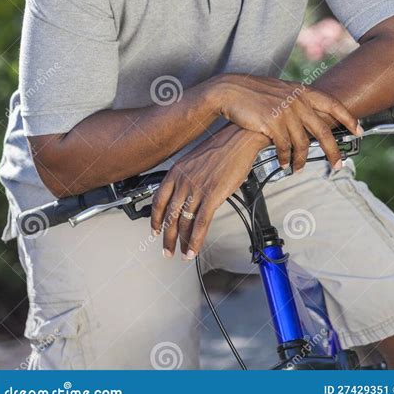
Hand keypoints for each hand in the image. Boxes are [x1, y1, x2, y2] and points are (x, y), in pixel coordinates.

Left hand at [151, 123, 268, 259]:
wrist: (238, 139)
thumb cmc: (222, 148)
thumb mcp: (195, 160)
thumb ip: (187, 178)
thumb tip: (187, 196)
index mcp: (176, 172)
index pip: (158, 201)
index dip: (155, 220)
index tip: (155, 230)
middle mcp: (183, 181)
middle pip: (169, 216)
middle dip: (167, 238)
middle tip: (166, 250)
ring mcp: (197, 189)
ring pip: (184, 223)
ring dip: (182, 243)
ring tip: (182, 254)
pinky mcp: (212, 196)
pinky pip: (201, 224)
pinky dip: (196, 241)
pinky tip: (194, 250)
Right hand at [210, 73, 361, 168]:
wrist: (231, 90)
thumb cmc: (254, 92)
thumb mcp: (282, 90)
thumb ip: (298, 100)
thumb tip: (312, 114)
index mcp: (302, 91)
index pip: (333, 104)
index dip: (348, 118)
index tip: (359, 130)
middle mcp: (297, 101)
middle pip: (323, 131)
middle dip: (333, 151)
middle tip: (337, 165)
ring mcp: (285, 112)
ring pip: (302, 143)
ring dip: (301, 160)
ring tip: (298, 168)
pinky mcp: (272, 123)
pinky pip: (284, 147)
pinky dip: (285, 158)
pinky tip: (284, 163)